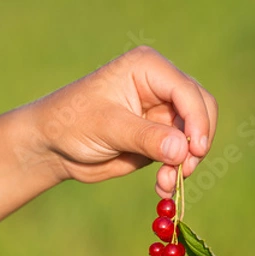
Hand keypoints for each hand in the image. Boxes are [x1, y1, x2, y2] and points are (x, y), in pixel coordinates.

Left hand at [34, 46, 217, 195]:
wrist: (54, 146)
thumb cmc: (72, 123)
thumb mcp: (109, 127)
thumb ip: (147, 137)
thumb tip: (182, 150)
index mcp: (148, 69)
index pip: (187, 92)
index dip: (197, 121)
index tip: (195, 151)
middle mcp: (160, 87)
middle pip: (200, 111)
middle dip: (195, 143)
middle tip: (182, 170)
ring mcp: (161, 114)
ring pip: (193, 137)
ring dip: (185, 163)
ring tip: (164, 184)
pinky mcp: (159, 138)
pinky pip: (180, 155)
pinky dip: (175, 172)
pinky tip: (161, 187)